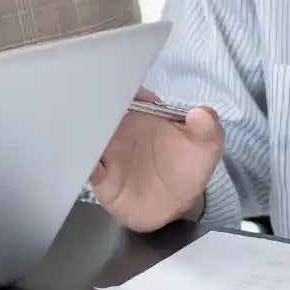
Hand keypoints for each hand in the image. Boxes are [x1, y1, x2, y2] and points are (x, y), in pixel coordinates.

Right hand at [87, 94, 224, 231]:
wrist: (175, 206)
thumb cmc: (187, 165)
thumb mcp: (205, 145)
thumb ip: (206, 128)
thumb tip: (201, 114)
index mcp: (139, 109)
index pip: (122, 88)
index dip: (117, 84)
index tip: (114, 84)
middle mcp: (116, 124)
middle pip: (95, 106)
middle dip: (89, 102)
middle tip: (90, 104)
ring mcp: (105, 148)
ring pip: (85, 132)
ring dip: (82, 130)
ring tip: (88, 132)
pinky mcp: (98, 174)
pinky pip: (84, 163)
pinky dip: (82, 159)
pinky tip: (90, 162)